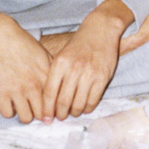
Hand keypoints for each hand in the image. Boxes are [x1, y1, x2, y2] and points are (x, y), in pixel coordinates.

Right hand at [0, 12, 51, 122]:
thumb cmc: (22, 43)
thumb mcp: (42, 53)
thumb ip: (51, 69)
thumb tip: (61, 83)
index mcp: (46, 75)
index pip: (56, 102)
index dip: (55, 109)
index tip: (52, 111)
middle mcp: (33, 84)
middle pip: (42, 114)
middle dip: (40, 115)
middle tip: (36, 110)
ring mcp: (17, 89)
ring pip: (26, 118)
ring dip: (25, 115)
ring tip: (24, 107)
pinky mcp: (0, 91)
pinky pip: (7, 113)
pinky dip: (9, 111)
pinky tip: (10, 103)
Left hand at [40, 0, 129, 121]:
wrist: (100, 29)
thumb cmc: (79, 44)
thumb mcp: (62, 55)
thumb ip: (55, 75)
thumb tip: (48, 101)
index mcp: (60, 63)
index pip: (49, 93)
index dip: (47, 109)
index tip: (45, 118)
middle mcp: (73, 69)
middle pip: (63, 101)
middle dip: (60, 114)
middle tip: (59, 117)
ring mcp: (89, 73)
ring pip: (78, 104)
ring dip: (74, 112)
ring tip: (72, 112)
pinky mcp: (102, 77)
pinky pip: (93, 100)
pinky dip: (88, 108)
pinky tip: (85, 107)